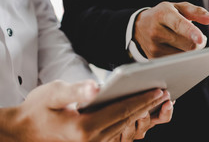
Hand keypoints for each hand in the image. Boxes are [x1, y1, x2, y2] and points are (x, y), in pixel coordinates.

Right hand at [9, 80, 169, 141]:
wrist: (26, 130)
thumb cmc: (39, 109)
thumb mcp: (53, 94)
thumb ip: (75, 91)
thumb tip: (97, 88)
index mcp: (86, 128)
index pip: (122, 111)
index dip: (142, 100)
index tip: (160, 90)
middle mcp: (94, 140)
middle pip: (129, 119)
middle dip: (149, 106)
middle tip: (167, 92)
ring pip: (128, 128)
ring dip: (145, 114)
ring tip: (161, 101)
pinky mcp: (96, 141)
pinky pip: (121, 132)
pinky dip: (135, 121)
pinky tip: (143, 112)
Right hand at [134, 1, 208, 57]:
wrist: (139, 26)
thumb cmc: (163, 15)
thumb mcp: (178, 7)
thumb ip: (197, 12)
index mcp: (163, 15)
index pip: (179, 24)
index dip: (191, 32)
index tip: (201, 39)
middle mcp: (156, 31)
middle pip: (187, 44)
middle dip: (198, 43)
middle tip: (198, 38)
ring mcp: (153, 46)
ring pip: (184, 55)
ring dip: (191, 51)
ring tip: (184, 41)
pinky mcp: (153, 58)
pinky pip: (177, 62)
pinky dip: (183, 57)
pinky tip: (178, 49)